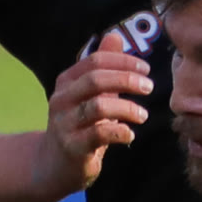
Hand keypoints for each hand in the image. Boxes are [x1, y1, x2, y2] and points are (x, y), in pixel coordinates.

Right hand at [36, 50, 154, 193]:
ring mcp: (65, 124)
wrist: (53, 165)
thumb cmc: (78, 125)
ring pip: (98, 106)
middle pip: (95, 79)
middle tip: (148, 87)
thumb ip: (102, 66)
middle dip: (126, 80)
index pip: (95, 61)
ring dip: (127, 108)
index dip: (123, 61)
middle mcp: (61, 100)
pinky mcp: (72, 147)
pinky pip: (99, 134)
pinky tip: (130, 134)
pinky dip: (120, 132)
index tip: (145, 69)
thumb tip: (114, 36)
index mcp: (66, 82)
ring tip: (142, 115)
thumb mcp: (89, 94)